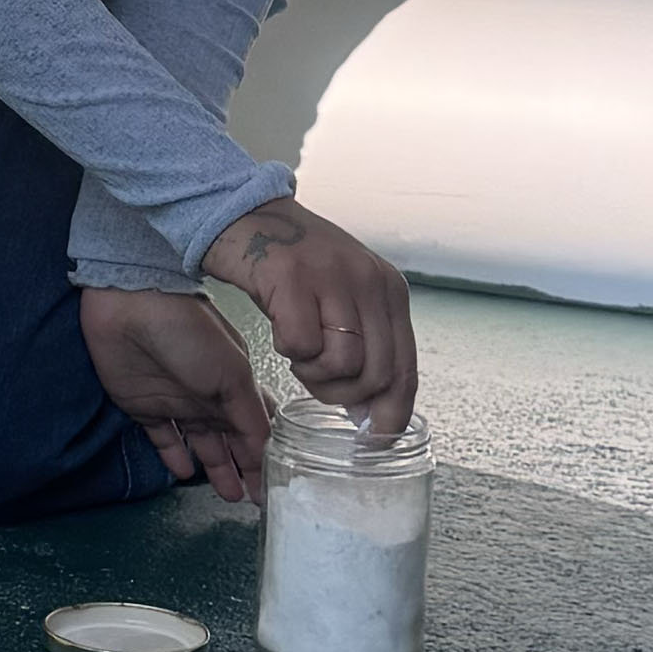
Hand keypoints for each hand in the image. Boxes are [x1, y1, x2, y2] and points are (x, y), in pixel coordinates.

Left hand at [81, 283, 269, 504]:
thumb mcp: (233, 375)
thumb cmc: (191, 334)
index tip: (275, 488)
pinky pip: (163, 438)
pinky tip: (185, 473)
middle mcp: (209, 397)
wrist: (130, 307)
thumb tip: (266, 450)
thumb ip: (250, 417)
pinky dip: (174, 456)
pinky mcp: (142, 407)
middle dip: (244, 469)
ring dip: (216, 468)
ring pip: (202, 444)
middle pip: (231, 441)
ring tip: (229, 495)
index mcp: (236, 386)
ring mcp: (176, 403)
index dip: (265, 457)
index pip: (257, 429)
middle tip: (253, 500)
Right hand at [203, 201, 416, 449]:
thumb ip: (364, 344)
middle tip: (316, 382)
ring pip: (344, 364)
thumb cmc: (292, 264)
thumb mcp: (344, 297)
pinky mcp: (293, 276)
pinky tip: (279, 331)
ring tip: (297, 353)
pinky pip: (302, 344)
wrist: (246, 213)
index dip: (392, 413)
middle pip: (378, 375)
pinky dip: (288, 351)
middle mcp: (370, 282)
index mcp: (389, 290)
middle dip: (345, 397)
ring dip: (314, 375)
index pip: (406, 369)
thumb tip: (373, 411)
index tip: (373, 438)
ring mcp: (334, 277)